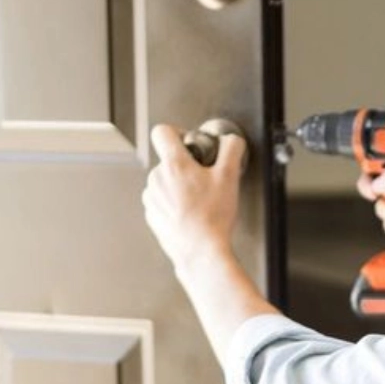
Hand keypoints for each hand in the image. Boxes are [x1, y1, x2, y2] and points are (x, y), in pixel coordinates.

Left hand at [143, 124, 245, 273]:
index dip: (178, 132)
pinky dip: (174, 205)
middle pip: (168, 160)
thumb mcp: (230, 177)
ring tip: (198, 202)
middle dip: (186, 167)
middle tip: (204, 181)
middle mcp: (157, 178)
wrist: (201, 251)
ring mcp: (152, 198)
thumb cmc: (212, 218)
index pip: (163, 132)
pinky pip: (162, 202)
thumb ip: (232, 150)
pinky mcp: (152, 216)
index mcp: (174, 164)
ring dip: (179, 187)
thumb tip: (231, 141)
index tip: (189, 144)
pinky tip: (191, 215)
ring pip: (164, 182)